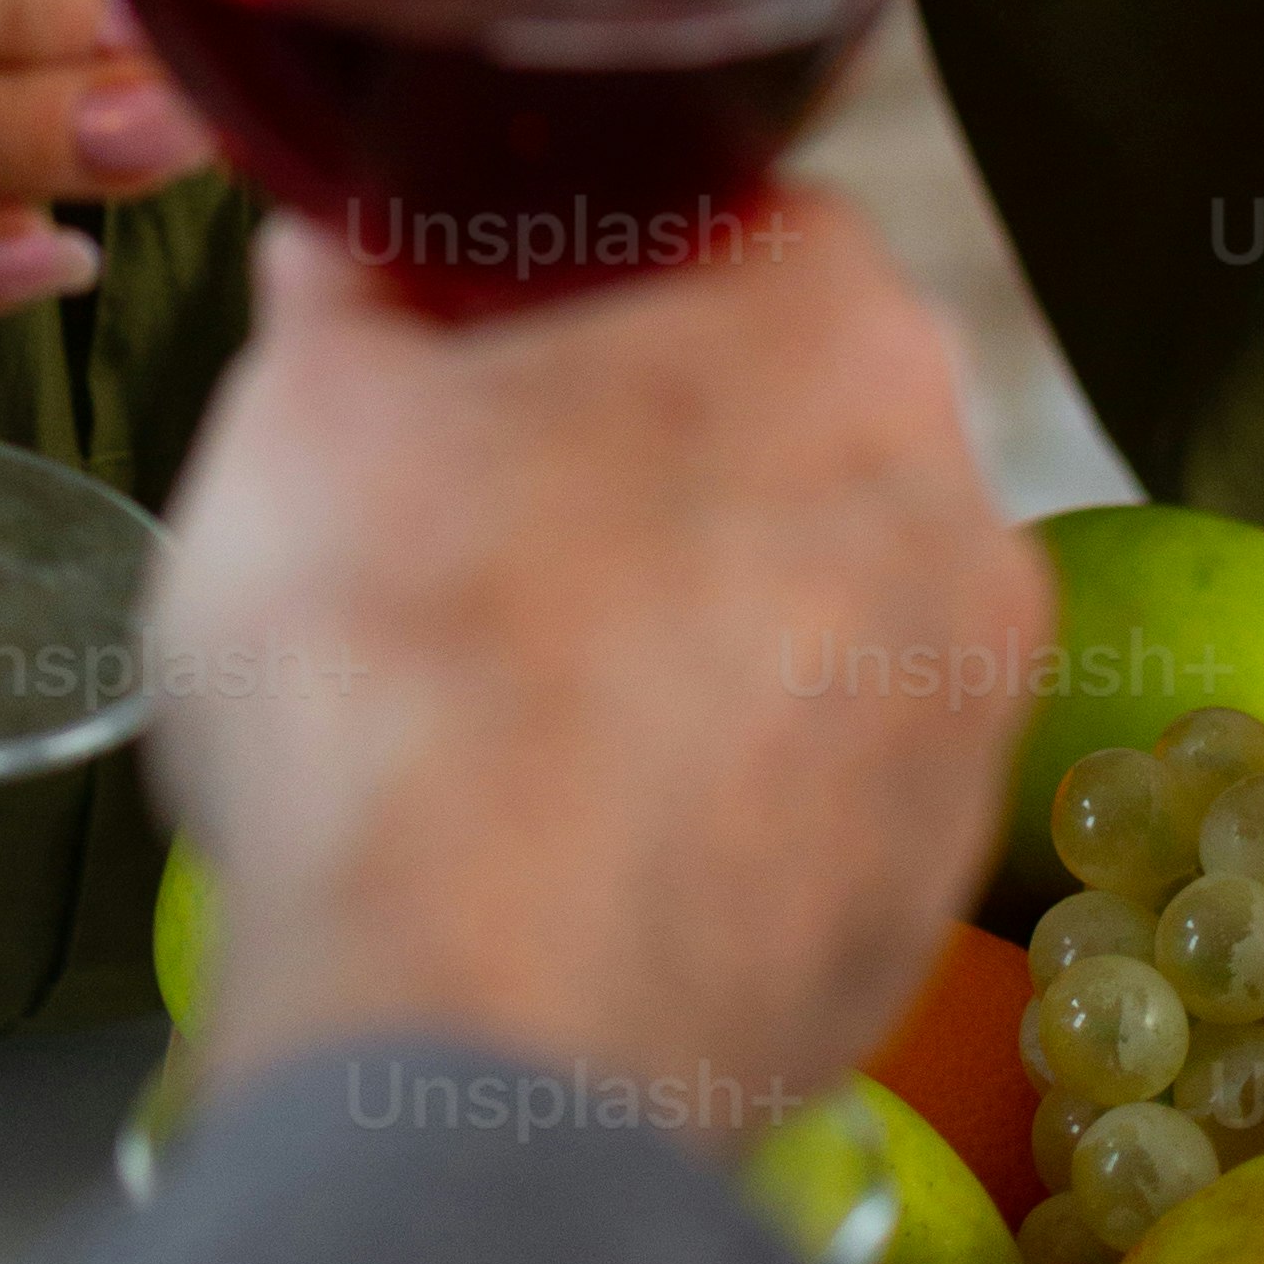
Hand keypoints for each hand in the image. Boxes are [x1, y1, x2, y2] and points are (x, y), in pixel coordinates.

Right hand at [153, 198, 1052, 1138]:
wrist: (462, 1038)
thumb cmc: (397, 665)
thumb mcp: (301, 406)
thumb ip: (342, 296)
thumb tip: (337, 258)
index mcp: (840, 336)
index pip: (740, 225)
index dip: (597, 264)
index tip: (491, 326)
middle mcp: (959, 519)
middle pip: (792, 425)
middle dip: (658, 448)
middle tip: (484, 494)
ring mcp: (962, 738)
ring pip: (812, 615)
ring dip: (695, 626)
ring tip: (514, 683)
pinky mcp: (921, 917)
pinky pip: (810, 794)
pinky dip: (712, 793)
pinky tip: (567, 822)